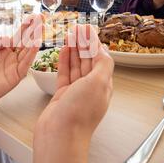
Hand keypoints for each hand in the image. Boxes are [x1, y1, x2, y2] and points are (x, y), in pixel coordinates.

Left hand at [0, 14, 42, 112]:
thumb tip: (9, 38)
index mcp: (3, 50)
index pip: (16, 37)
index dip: (24, 28)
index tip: (32, 18)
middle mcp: (11, 57)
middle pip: (25, 42)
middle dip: (33, 31)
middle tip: (41, 19)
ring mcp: (14, 66)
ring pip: (27, 51)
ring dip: (35, 40)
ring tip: (41, 28)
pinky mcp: (16, 76)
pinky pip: (26, 64)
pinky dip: (31, 54)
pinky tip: (36, 45)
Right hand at [32, 25, 113, 162]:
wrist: (59, 134)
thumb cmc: (79, 112)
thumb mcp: (98, 83)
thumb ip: (103, 65)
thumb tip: (104, 51)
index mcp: (103, 85)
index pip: (100, 58)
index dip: (95, 42)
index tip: (89, 29)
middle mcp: (90, 88)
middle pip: (88, 60)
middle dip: (84, 43)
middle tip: (78, 27)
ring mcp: (75, 92)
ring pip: (75, 65)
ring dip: (74, 49)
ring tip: (69, 34)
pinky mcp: (61, 95)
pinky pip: (64, 73)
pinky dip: (64, 61)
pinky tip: (63, 50)